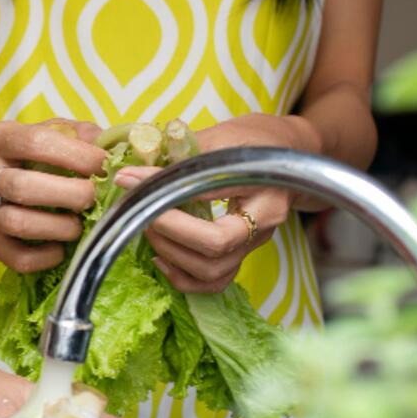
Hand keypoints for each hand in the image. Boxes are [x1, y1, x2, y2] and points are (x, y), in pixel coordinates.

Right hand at [0, 120, 106, 273]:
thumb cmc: (33, 154)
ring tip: (79, 224)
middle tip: (95, 197)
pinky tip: (61, 248)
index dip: (76, 155)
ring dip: (59, 227)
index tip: (105, 165)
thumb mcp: (54, 132)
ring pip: (17, 223)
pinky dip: (45, 258)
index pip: (36, 142)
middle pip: (21, 186)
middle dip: (70, 194)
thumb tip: (116, 152)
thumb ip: (83, 136)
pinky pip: (17, 258)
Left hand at [115, 114, 319, 293]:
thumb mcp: (222, 135)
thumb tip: (134, 170)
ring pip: (213, 270)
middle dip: (170, 230)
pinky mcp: (243, 256)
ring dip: (172, 254)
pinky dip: (182, 277)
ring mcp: (255, 243)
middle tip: (142, 211)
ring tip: (148, 229)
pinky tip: (160, 258)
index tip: (130, 180)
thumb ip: (182, 152)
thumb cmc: (253, 141)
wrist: (286, 156)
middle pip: (217, 243)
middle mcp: (265, 220)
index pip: (210, 190)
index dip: (164, 188)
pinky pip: (214, 282)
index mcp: (262, 181)